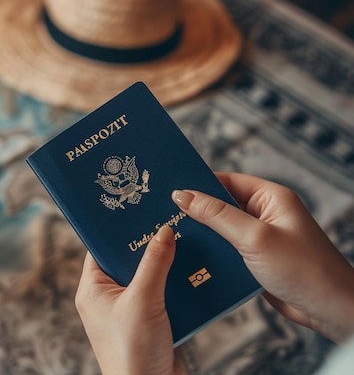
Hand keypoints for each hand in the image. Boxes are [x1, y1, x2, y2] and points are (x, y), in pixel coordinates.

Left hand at [75, 226, 183, 374]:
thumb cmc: (132, 352)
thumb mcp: (143, 300)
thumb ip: (154, 263)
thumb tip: (163, 232)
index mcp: (92, 289)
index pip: (100, 248)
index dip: (117, 231)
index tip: (135, 211)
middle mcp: (107, 298)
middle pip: (127, 260)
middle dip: (147, 246)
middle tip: (166, 222)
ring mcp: (128, 310)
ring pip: (148, 276)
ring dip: (165, 265)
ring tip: (183, 242)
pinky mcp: (149, 322)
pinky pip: (162, 294)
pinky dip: (175, 285)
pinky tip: (191, 272)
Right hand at [172, 172, 353, 343]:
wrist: (330, 311)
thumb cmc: (304, 269)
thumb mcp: (255, 237)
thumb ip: (217, 215)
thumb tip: (183, 196)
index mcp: (271, 197)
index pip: (227, 181)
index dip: (199, 184)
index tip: (170, 189)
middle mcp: (266, 214)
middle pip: (221, 206)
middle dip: (196, 211)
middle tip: (164, 214)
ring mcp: (261, 238)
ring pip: (221, 230)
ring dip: (202, 236)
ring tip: (171, 236)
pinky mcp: (256, 260)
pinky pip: (227, 251)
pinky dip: (211, 255)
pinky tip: (191, 259)